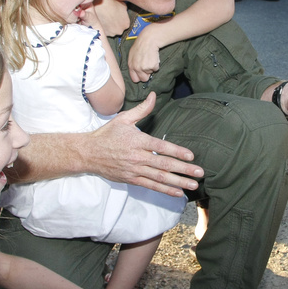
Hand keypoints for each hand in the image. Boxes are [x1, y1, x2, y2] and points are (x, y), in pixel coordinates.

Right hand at [79, 92, 202, 195]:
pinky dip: (164, 190)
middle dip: (184, 169)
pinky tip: (177, 193)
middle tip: (200, 173)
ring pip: (159, 178)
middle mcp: (137, 157)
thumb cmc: (107, 134)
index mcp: (137, 141)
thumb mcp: (123, 118)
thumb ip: (142, 109)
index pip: (161, 147)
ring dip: (178, 182)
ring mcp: (134, 170)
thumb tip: (154, 95)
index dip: (177, 152)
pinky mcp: (131, 179)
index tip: (191, 156)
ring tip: (193, 185)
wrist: (88, 153)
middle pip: (164, 164)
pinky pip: (150, 186)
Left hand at [128, 25, 161, 82]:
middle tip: (148, 66)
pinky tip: (153, 57)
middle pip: (143, 79)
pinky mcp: (152, 66)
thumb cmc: (141, 45)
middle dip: (147, 75)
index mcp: (131, 66)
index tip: (142, 74)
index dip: (139, 77)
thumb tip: (137, 72)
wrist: (149, 39)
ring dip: (151, 68)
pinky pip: (156, 69)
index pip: (134, 79)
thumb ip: (133, 64)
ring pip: (151, 73)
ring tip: (150, 58)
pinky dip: (156, 64)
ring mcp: (144, 68)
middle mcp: (137, 68)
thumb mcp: (132, 54)